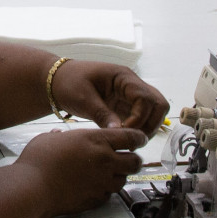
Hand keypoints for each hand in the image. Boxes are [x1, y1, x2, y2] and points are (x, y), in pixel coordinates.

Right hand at [17, 127, 147, 216]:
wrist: (32, 188)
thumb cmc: (37, 162)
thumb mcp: (48, 138)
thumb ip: (60, 136)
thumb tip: (59, 136)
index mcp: (96, 140)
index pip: (131, 137)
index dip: (138, 138)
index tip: (139, 139)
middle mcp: (104, 160)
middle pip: (135, 161)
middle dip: (133, 160)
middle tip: (127, 159)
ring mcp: (102, 182)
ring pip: (124, 180)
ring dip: (118, 176)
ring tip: (107, 174)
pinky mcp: (96, 199)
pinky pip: (109, 194)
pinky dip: (105, 190)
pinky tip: (94, 187)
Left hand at [50, 60, 169, 133]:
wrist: (58, 82)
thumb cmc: (68, 83)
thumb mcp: (83, 99)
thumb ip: (102, 114)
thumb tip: (119, 132)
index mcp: (123, 77)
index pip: (145, 98)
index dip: (139, 118)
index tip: (123, 130)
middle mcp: (131, 85)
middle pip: (158, 104)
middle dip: (151, 124)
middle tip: (134, 139)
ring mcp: (130, 96)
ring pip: (154, 111)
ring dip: (148, 127)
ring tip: (130, 140)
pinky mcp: (125, 106)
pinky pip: (142, 117)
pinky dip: (139, 129)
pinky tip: (125, 138)